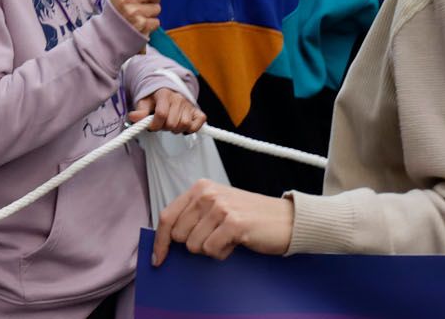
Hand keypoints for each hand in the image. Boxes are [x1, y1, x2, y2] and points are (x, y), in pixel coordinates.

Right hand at [110, 0, 160, 36]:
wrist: (109, 34)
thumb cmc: (116, 9)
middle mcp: (128, 0)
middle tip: (145, 1)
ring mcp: (135, 14)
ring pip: (158, 7)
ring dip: (151, 11)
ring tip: (141, 14)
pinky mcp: (141, 27)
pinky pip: (157, 21)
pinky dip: (151, 23)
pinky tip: (141, 23)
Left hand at [129, 87, 205, 133]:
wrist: (168, 91)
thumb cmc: (155, 100)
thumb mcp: (144, 103)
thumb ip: (139, 111)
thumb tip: (133, 117)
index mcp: (164, 94)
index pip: (161, 114)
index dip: (155, 124)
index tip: (150, 126)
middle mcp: (178, 98)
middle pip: (172, 123)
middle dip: (164, 127)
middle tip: (161, 124)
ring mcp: (189, 104)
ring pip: (184, 125)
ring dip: (176, 129)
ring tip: (171, 124)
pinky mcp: (197, 111)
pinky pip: (198, 123)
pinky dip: (191, 129)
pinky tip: (183, 127)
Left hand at [152, 181, 293, 264]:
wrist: (285, 219)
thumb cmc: (250, 217)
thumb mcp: (217, 207)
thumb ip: (194, 216)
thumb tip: (167, 238)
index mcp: (201, 187)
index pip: (167, 216)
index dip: (160, 240)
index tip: (158, 258)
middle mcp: (208, 194)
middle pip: (179, 235)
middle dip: (195, 244)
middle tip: (216, 236)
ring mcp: (220, 207)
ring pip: (194, 245)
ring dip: (211, 249)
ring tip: (228, 238)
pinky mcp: (233, 223)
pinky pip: (211, 250)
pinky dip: (222, 253)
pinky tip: (235, 242)